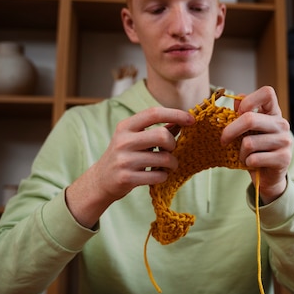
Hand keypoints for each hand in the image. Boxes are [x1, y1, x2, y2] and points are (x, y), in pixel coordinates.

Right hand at [66, 107, 194, 227]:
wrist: (101, 180)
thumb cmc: (125, 155)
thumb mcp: (135, 138)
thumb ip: (157, 129)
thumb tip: (182, 121)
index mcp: (126, 126)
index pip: (154, 113)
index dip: (176, 114)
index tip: (192, 119)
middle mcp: (123, 140)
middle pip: (162, 135)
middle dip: (173, 144)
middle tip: (171, 151)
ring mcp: (124, 160)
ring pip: (164, 158)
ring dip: (172, 164)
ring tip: (168, 166)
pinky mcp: (126, 178)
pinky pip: (158, 176)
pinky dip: (163, 176)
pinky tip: (158, 175)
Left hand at [220, 86, 291, 203]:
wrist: (268, 176)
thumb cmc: (255, 149)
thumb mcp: (247, 130)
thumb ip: (242, 114)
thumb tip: (236, 101)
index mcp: (273, 113)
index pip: (267, 92)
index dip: (249, 100)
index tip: (238, 113)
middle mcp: (282, 124)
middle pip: (250, 119)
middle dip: (230, 131)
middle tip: (223, 140)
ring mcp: (285, 141)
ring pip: (249, 142)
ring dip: (240, 152)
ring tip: (244, 155)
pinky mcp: (283, 158)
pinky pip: (254, 158)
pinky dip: (247, 163)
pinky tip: (252, 164)